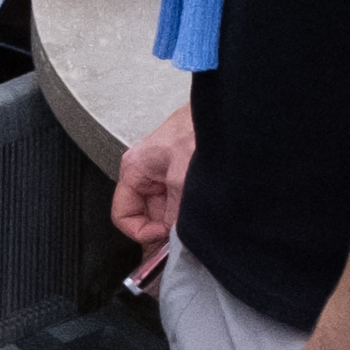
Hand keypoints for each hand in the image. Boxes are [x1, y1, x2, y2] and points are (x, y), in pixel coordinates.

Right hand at [111, 102, 195, 280]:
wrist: (227, 111)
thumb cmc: (197, 127)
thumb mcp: (183, 176)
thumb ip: (175, 212)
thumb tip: (175, 238)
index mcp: (134, 170)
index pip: (123, 215)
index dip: (141, 232)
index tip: (163, 237)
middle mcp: (146, 173)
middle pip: (147, 215)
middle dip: (165, 228)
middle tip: (184, 236)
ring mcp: (164, 174)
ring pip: (166, 210)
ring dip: (180, 218)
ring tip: (197, 218)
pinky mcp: (182, 173)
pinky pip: (180, 201)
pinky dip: (190, 209)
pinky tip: (204, 209)